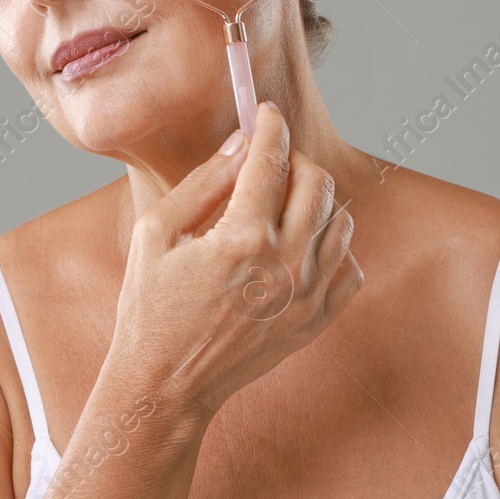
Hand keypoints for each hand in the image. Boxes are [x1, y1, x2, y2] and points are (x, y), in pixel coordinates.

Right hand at [111, 101, 361, 415]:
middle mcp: (284, 266)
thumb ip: (203, 183)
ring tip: (278, 206)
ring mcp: (307, 297)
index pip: (272, 159)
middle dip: (294, 159)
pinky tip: (297, 247)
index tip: (266, 114)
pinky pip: (349, 266)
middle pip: (317, 183)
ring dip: (314, 201)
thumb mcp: (155, 233)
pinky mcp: (316, 322)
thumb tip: (240, 144)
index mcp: (241, 239)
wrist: (167, 384)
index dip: (270, 126)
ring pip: (340, 221)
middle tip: (269, 162)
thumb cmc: (150, 307)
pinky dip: (330, 247)